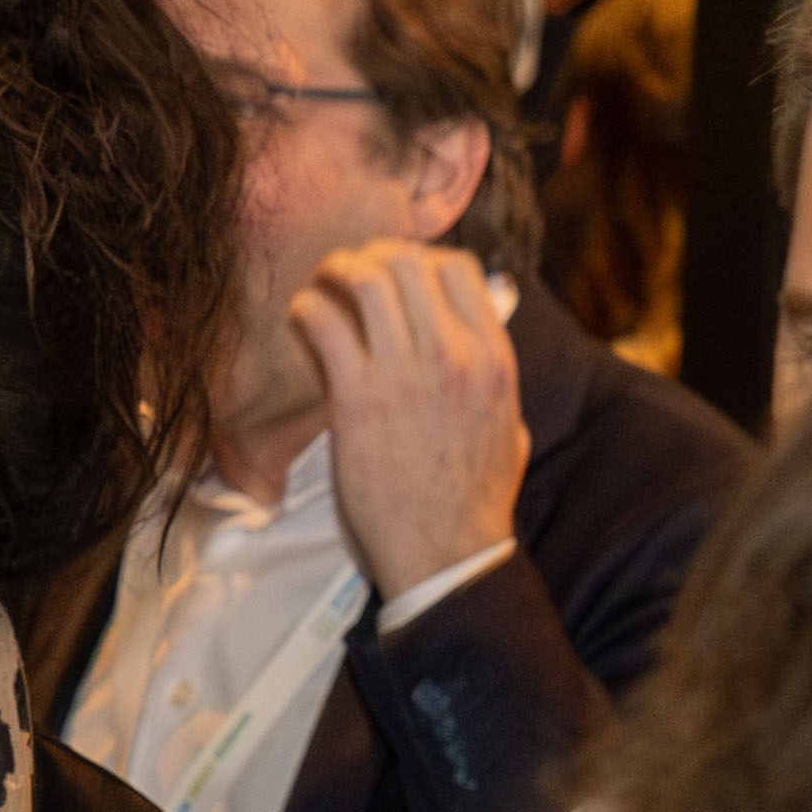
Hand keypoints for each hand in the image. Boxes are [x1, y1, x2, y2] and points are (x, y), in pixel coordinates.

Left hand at [290, 239, 526, 600]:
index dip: (421, 259)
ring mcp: (405, 374)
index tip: (396, 275)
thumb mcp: (509, 427)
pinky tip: (301, 323)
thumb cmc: (474, 501)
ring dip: (333, 273)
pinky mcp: (358, 399)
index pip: (461, 268)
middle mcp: (455, 354)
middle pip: (408, 262)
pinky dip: (306, 310)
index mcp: (494, 358)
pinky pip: (324, 323)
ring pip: (366, 278)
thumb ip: (496, 382)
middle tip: (348, 275)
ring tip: (320, 286)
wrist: (446, 554)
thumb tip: (484, 352)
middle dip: (371, 256)